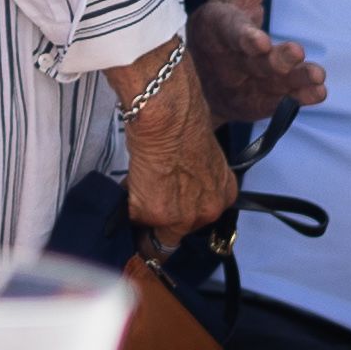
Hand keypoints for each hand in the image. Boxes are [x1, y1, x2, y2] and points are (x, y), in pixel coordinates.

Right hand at [110, 35, 236, 249]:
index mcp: (224, 194)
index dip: (181, 215)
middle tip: (146, 202)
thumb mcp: (201, 153)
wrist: (168, 117)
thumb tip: (173, 179)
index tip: (168, 212)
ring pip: (155, 232)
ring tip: (134, 193)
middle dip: (161, 219)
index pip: (201, 218)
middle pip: (179, 231)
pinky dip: (127, 205)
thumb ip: (193, 176)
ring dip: (143, 217)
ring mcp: (183, 218)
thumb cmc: (183, 120)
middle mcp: (209, 211)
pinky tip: (126, 185)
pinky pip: (133, 218)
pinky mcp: (155, 214)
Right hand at [187, 0, 327, 123]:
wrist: (201, 84)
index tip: (258, 41)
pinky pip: (280, 102)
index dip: (243, 37)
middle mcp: (229, 58)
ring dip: (293, 79)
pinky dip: (299, 98)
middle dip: (274, 59)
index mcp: (218, 28)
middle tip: (296, 53)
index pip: (229, 31)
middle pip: (252, 61)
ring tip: (317, 75)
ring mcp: (244, 84)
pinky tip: (318, 92)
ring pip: (269, 83)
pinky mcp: (259, 103)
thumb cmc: (221, 32)